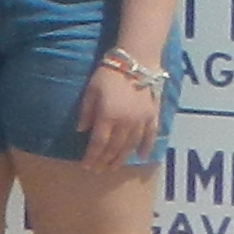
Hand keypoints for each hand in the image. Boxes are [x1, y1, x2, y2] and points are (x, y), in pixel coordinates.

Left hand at [80, 55, 163, 169]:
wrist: (136, 62)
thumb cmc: (108, 74)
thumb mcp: (90, 91)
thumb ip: (86, 112)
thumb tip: (80, 131)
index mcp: (107, 117)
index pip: (98, 143)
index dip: (92, 157)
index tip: (86, 167)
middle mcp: (125, 123)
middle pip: (114, 148)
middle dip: (105, 161)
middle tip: (98, 170)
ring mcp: (141, 121)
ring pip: (131, 146)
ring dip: (122, 158)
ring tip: (114, 167)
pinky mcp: (152, 116)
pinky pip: (151, 136)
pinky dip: (147, 147)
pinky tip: (142, 156)